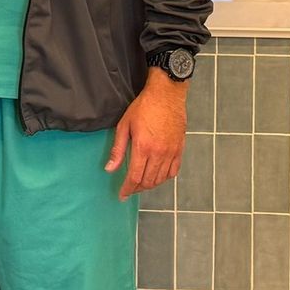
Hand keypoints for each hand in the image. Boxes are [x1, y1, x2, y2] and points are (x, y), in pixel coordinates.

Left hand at [105, 71, 187, 199]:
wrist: (166, 94)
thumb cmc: (143, 107)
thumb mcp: (124, 125)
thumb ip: (118, 149)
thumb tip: (109, 169)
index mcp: (143, 147)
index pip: (135, 177)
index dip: (127, 189)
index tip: (122, 195)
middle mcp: (159, 153)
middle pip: (148, 181)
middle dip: (137, 188)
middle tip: (130, 189)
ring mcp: (171, 151)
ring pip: (161, 178)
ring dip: (150, 184)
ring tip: (142, 183)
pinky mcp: (180, 148)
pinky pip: (174, 171)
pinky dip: (165, 177)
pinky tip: (158, 176)